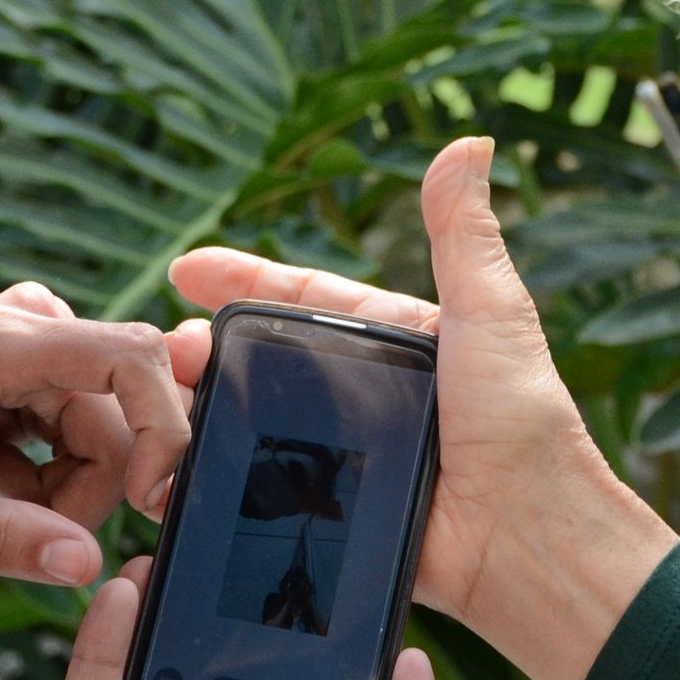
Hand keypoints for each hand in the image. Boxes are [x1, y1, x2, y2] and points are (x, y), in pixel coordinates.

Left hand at [0, 283, 191, 583]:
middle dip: (93, 486)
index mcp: (1, 347)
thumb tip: (84, 563)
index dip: (161, 428)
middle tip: (24, 526)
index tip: (146, 497)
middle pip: (122, 414)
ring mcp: (33, 342)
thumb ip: (0, 541)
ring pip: (106, 428)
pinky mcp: (33, 365)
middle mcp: (28, 328)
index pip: (132, 358)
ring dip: (68, 486)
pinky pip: (84, 426)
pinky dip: (53, 472)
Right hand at [167, 139, 675, 679]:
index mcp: (399, 342)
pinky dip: (220, 479)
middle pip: (267, 361)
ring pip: (255, 423)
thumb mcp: (491, 312)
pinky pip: (265, 490)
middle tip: (158, 347)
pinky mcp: (336, 513)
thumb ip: (464, 234)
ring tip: (153, 405)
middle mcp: (370, 395)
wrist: (527, 535)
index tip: (184, 270)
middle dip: (204, 348)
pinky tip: (177, 474)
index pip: (305, 299)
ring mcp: (348, 455)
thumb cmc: (522, 420)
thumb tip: (472, 143)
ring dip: (200, 411)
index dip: (244, 280)